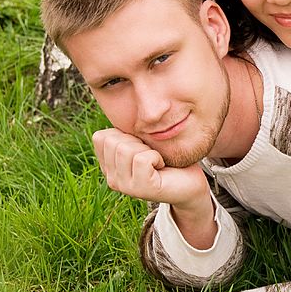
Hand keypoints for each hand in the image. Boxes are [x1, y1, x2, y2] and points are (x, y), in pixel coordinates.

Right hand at [92, 128, 209, 206]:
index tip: (140, 145)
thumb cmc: (167, 157)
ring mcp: (125, 186)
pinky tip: (161, 166)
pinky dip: (156, 157)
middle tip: (151, 154)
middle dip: (137, 141)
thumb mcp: (141, 141)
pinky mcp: (141, 189)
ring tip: (156, 160)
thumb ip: (124, 132)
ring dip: (147, 149)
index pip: (100, 136)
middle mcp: (112, 178)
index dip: (124, 134)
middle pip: (112, 141)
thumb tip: (111, 102)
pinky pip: (143, 158)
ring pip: (126, 149)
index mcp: (108, 166)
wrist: (190, 181)